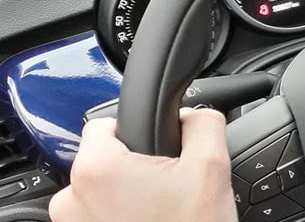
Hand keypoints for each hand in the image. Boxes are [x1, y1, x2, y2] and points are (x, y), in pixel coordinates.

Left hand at [50, 108, 237, 221]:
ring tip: (162, 214)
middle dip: (137, 169)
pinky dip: (123, 218)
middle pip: (106, 160)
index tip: (161, 152)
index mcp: (96, 169)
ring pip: (104, 193)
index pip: (106, 123)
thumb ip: (203, 124)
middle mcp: (71, 198)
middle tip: (169, 189)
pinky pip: (100, 218)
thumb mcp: (212, 167)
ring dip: (129, 197)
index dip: (141, 131)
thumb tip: (194, 114)